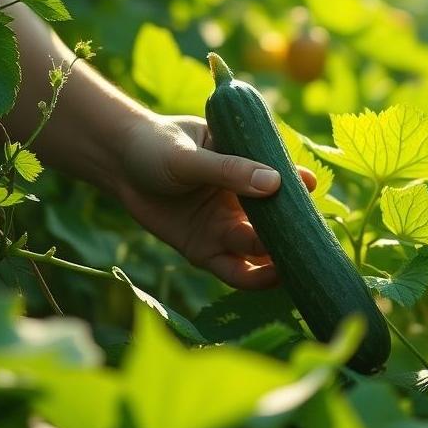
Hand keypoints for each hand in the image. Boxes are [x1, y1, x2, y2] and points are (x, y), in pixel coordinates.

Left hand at [116, 112, 316, 288]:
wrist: (118, 164)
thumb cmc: (157, 146)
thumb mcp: (191, 155)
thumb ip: (228, 169)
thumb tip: (275, 183)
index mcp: (245, 165)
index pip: (279, 176)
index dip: (297, 183)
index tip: (309, 186)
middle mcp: (241, 199)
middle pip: (274, 219)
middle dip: (291, 230)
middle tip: (306, 239)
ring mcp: (224, 226)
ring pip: (259, 246)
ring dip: (276, 256)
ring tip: (290, 262)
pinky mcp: (205, 250)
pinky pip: (234, 270)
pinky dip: (254, 278)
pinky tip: (272, 280)